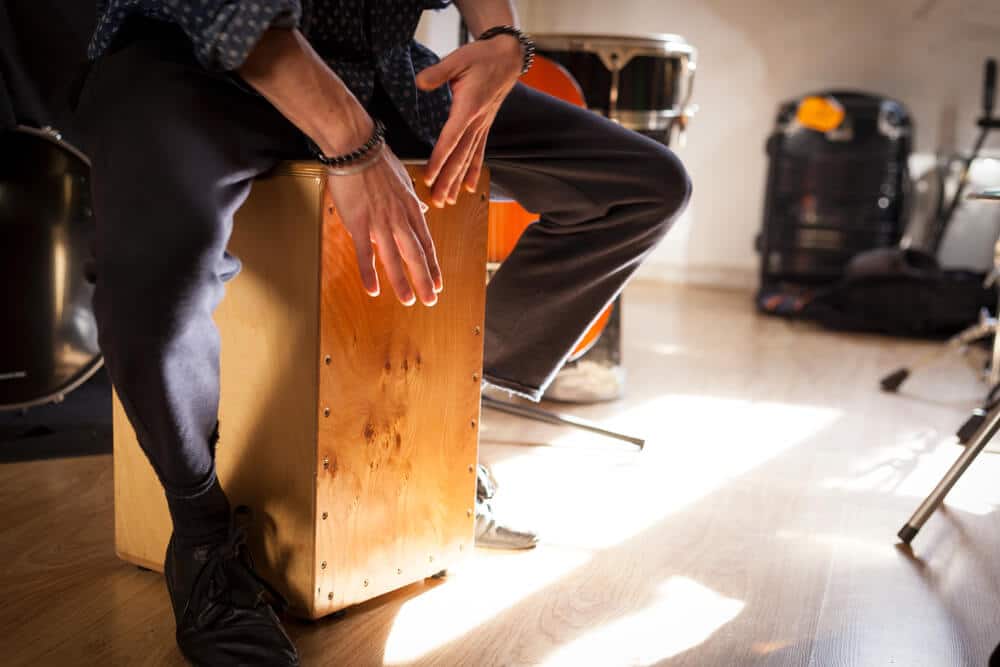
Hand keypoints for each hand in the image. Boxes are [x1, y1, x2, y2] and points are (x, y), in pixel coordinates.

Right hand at [326, 148, 442, 306]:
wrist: (356, 147)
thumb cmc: (378, 161)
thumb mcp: (403, 180)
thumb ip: (412, 199)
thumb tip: (421, 208)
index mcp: (411, 209)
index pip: (426, 243)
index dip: (432, 265)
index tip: (438, 282)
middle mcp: (400, 219)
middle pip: (416, 255)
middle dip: (424, 279)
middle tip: (430, 299)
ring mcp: (380, 222)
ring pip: (394, 258)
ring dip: (402, 282)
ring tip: (408, 301)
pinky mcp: (359, 223)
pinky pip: (365, 253)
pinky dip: (369, 273)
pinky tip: (374, 290)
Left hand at [416, 35, 522, 206]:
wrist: (507, 57)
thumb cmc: (481, 57)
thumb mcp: (457, 59)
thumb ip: (437, 73)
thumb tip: (421, 82)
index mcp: (468, 108)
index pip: (450, 139)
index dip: (439, 160)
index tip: (428, 177)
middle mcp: (476, 122)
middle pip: (460, 157)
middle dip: (448, 181)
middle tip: (437, 201)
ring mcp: (482, 127)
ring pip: (468, 159)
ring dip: (458, 182)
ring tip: (449, 201)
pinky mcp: (484, 127)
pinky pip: (478, 153)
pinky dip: (473, 172)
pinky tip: (469, 188)